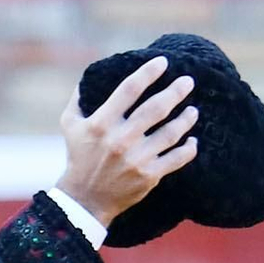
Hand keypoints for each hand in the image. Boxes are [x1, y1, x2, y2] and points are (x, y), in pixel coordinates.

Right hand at [55, 57, 199, 228]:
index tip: (163, 62)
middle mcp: (120, 140)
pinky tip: (192, 140)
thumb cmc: (79, 157)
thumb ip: (79, 98)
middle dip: (175, 92)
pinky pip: (176, 159)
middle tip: (188, 81)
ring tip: (193, 111)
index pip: (129, 89)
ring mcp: (136, 159)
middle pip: (155, 108)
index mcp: (102, 123)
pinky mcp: (148, 176)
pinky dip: (188, 149)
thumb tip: (92, 73)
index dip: (148, 73)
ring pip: (170, 133)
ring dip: (186, 119)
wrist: (85, 199)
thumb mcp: (70, 125)